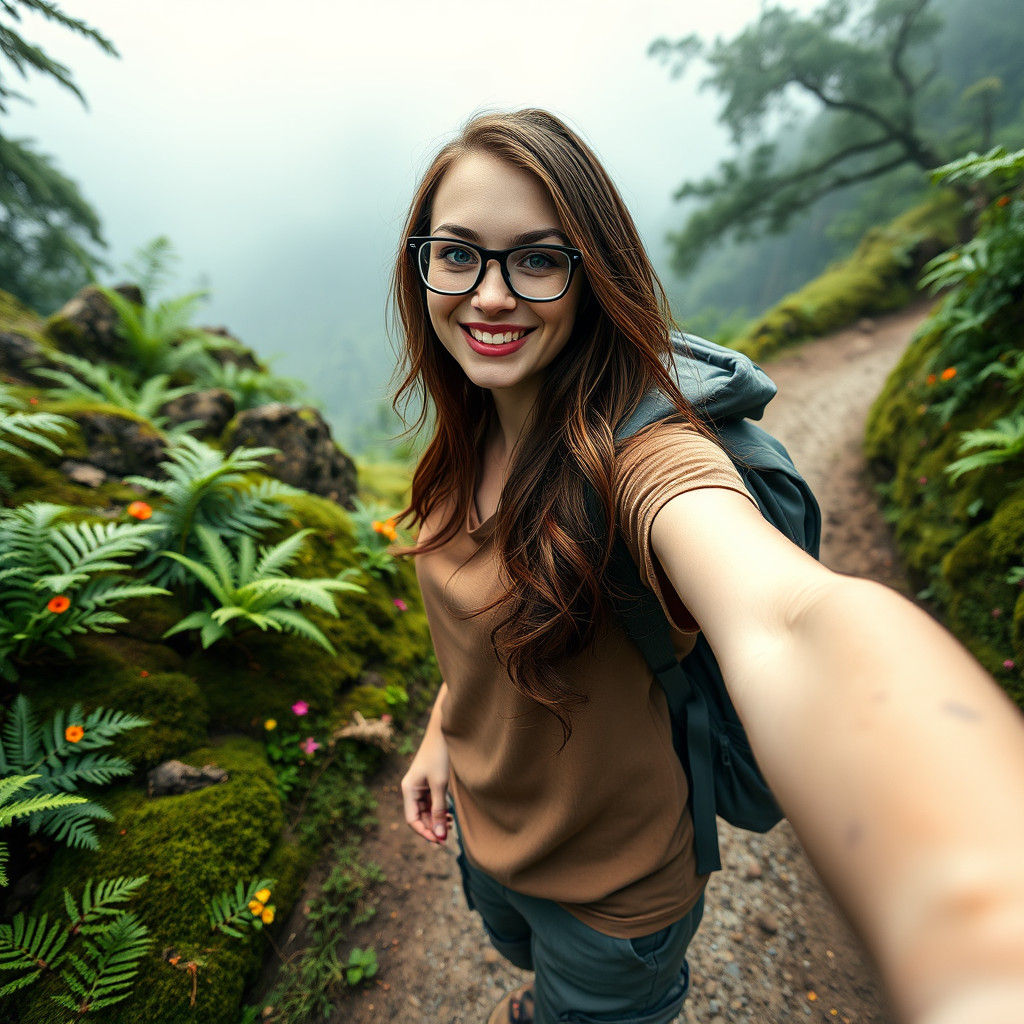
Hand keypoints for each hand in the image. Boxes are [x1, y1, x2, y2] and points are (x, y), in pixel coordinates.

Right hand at [400, 722, 451, 843]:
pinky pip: (431, 802)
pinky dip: (439, 810)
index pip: (412, 820)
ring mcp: (420, 786)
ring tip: (450, 826)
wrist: (445, 731)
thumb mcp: (440, 784)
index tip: (440, 841)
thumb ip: (439, 810)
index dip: (424, 832)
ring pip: (426, 811)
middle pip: (419, 817)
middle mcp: (411, 789)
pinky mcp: (429, 782)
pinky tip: (449, 815)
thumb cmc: (440, 755)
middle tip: (448, 837)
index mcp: (408, 789)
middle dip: (432, 828)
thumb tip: (439, 835)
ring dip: (436, 820)